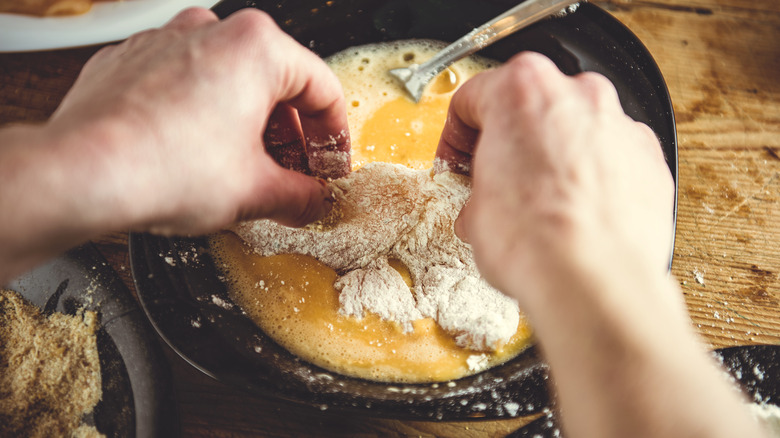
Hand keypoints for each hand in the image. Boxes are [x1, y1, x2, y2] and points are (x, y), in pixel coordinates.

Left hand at [51, 7, 349, 233]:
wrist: (81, 174)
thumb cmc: (164, 169)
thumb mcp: (254, 192)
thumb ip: (299, 195)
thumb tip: (312, 200)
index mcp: (257, 47)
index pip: (322, 88)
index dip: (334, 136)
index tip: (330, 164)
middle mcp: (211, 30)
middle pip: (276, 82)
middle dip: (290, 134)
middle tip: (293, 172)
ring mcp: (167, 41)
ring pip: (230, 80)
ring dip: (248, 124)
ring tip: (246, 168)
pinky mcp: (133, 61)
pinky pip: (186, 83)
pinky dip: (203, 115)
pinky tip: (199, 155)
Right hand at [436, 52, 673, 307]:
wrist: (592, 280)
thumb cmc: (535, 241)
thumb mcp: (473, 214)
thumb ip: (479, 189)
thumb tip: (487, 203)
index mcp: (522, 90)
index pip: (473, 97)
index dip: (456, 137)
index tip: (458, 159)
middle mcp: (576, 94)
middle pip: (530, 105)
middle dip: (511, 142)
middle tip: (496, 180)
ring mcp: (618, 123)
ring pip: (574, 128)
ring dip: (555, 156)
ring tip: (540, 202)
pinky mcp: (648, 156)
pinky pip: (611, 156)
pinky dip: (594, 176)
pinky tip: (576, 212)